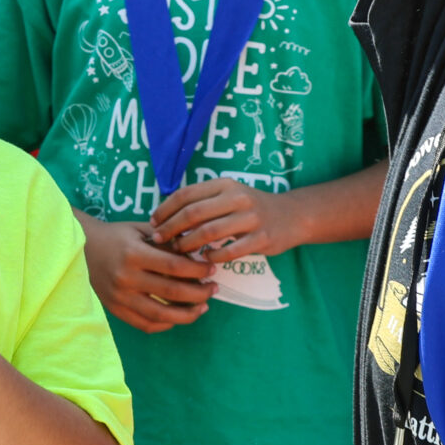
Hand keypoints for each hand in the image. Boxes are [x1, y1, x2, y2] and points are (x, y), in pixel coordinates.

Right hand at [78, 213, 215, 332]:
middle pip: (171, 292)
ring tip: (203, 307)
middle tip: (213, 289)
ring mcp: (120, 298)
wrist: (82, 249)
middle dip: (199, 293)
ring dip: (188, 314)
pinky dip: (166, 323)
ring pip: (161, 314)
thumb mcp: (141, 229)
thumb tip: (198, 252)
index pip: (174, 266)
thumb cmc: (116, 236)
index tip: (212, 269)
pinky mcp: (116, 310)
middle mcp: (126, 278)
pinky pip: (146, 324)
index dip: (197, 270)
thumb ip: (167, 240)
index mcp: (134, 254)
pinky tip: (179, 316)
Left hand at [148, 177, 291, 263]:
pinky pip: (230, 251)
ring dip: (188, 244)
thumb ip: (202, 202)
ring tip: (178, 251)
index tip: (152, 222)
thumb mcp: (228, 195)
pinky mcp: (262, 238)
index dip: (165, 209)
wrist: (291, 216)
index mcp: (225, 185)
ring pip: (208, 233)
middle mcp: (237, 198)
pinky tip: (205, 259)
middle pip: (193, 214)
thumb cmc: (251, 207)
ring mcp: (251, 218)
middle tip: (159, 240)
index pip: (186, 194)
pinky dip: (213, 256)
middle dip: (170, 228)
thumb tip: (165, 216)